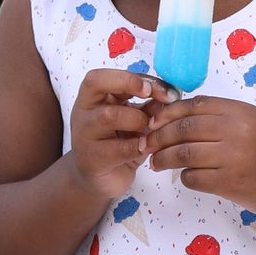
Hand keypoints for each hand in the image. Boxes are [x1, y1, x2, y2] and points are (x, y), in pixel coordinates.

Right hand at [67, 68, 159, 199]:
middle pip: (97, 84)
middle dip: (131, 86)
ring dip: (138, 120)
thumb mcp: (135, 119)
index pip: (103, 74)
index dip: (131, 76)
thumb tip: (172, 93)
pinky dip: (140, 146)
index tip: (157, 88)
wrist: (102, 180)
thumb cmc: (119, 144)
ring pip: (109, 115)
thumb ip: (149, 105)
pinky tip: (147, 148)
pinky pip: (120, 148)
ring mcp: (84, 135)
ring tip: (150, 130)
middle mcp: (83, 111)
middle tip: (158, 99)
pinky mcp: (93, 159)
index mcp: (92, 97)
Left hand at [145, 93, 255, 210]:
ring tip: (156, 162)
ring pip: (184, 153)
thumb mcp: (250, 122)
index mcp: (240, 111)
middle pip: (184, 128)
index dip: (168, 112)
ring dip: (164, 158)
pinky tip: (186, 176)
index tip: (153, 121)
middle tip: (148, 144)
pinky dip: (184, 177)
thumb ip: (218, 116)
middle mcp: (237, 131)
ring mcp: (234, 158)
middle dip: (159, 136)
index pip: (194, 105)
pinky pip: (193, 177)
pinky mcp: (230, 183)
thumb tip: (171, 116)